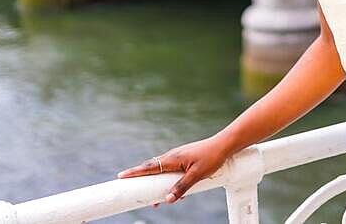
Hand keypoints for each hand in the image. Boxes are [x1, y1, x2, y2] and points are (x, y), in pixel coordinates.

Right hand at [117, 135, 232, 203]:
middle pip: (152, 169)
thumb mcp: (197, 175)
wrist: (224, 144)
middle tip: (132, 191)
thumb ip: (182, 187)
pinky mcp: (184, 159)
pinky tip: (175, 190)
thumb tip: (167, 200)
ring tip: (154, 200)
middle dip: (142, 180)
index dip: (134, 172)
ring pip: (161, 171)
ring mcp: (178, 157)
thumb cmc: (212, 157)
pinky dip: (167, 180)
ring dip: (156, 183)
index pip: (149, 166)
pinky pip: (171, 171)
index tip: (121, 176)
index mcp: (172, 158)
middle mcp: (172, 156)